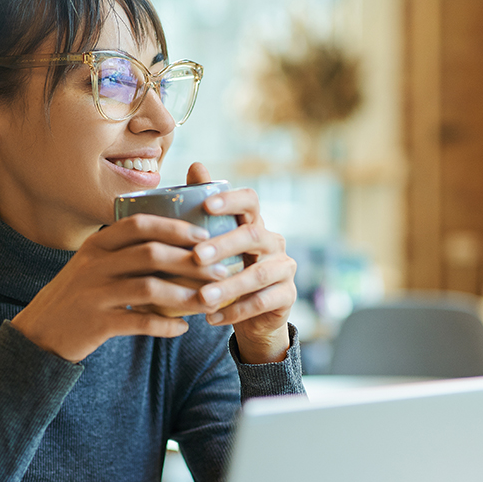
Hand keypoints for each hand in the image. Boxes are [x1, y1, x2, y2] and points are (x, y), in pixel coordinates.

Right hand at [10, 214, 226, 362]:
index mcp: (96, 245)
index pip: (139, 224)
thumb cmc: (77, 297)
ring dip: (186, 295)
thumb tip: (172, 245)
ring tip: (209, 302)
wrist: (40, 333)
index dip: (175, 228)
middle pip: (152, 254)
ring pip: (150, 288)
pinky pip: (140, 321)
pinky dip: (165, 325)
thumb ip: (123, 252)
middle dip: (191, 262)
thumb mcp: (92, 266)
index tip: (203, 237)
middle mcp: (94, 265)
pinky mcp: (96, 323)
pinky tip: (182, 329)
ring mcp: (94, 293)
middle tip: (219, 272)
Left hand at [186, 162, 296, 363]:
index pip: (250, 201)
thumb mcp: (214, 243)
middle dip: (224, 246)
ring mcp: (284, 268)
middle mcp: (274, 241)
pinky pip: (262, 302)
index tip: (206, 206)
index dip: (231, 200)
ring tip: (202, 297)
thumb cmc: (228, 271)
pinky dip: (235, 311)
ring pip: (258, 274)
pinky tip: (211, 317)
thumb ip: (204, 210)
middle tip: (196, 257)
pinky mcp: (287, 295)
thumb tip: (195, 164)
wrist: (253, 315)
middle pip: (254, 236)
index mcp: (254, 223)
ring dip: (228, 286)